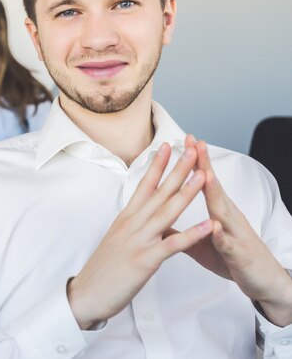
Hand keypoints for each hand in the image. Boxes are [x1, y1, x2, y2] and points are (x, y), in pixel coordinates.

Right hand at [67, 143, 211, 328]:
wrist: (87, 293)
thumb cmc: (102, 269)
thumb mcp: (117, 239)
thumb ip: (132, 225)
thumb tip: (143, 215)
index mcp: (126, 218)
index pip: (144, 185)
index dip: (157, 164)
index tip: (167, 145)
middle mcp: (133, 224)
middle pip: (159, 192)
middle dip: (177, 170)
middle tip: (192, 149)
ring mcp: (139, 241)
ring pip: (167, 212)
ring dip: (187, 193)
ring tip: (203, 176)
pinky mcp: (145, 260)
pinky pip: (173, 245)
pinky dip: (192, 234)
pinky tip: (208, 225)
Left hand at [180, 136, 291, 325]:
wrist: (263, 282)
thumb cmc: (231, 259)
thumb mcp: (201, 242)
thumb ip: (181, 229)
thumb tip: (158, 220)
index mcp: (218, 212)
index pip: (204, 182)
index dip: (194, 162)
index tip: (184, 141)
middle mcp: (228, 218)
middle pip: (214, 187)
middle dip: (204, 166)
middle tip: (195, 143)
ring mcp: (235, 234)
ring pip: (223, 211)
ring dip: (214, 193)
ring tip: (204, 175)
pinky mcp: (239, 255)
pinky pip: (229, 244)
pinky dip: (221, 235)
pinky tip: (214, 226)